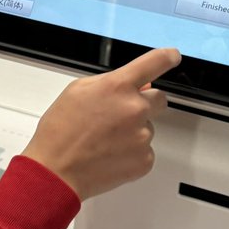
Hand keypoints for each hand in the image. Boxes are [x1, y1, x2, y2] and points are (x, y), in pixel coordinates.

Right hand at [21, 47, 180, 200]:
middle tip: (120, 116)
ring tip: (105, 140)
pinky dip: (132, 152)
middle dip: (145, 104)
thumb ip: (109, 82)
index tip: (172, 56)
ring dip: (133, 130)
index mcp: (118, 86)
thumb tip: (135, 85)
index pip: (155, 63)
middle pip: (159, 99)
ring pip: (148, 127)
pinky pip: (146, 150)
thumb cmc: (60, 132)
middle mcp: (135, 109)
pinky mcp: (144, 159)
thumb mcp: (77, 91)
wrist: (56, 171)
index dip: (167, 57)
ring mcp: (142, 136)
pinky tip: (110, 153)